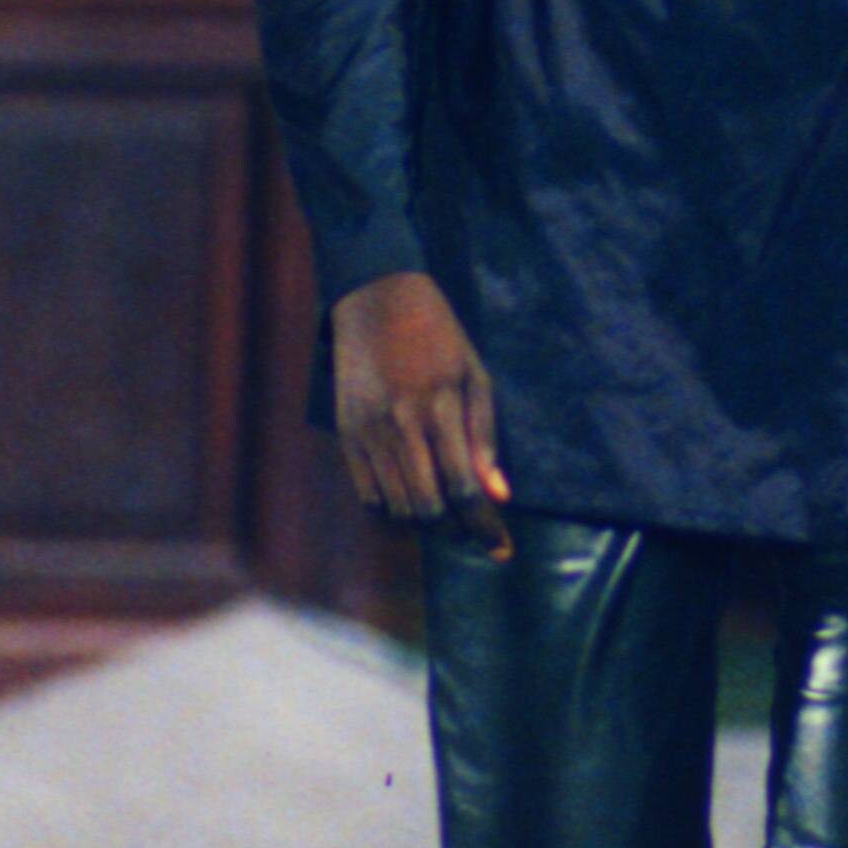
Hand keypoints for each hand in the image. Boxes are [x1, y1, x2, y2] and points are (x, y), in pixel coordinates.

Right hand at [331, 272, 512, 554]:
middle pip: (427, 508)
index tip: (503, 550)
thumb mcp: (475, 376)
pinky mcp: (345, 433)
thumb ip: (485, 437)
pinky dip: (392, 509)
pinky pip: (367, 494)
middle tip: (474, 531)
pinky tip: (411, 499)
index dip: (485, 527)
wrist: (375, 297)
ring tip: (446, 516)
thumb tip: (498, 495)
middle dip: (455, 531)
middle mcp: (400, 424)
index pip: (463, 488)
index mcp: (439, 407)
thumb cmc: (438, 335)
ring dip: (425, 523)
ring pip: (396, 507)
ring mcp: (367, 431)